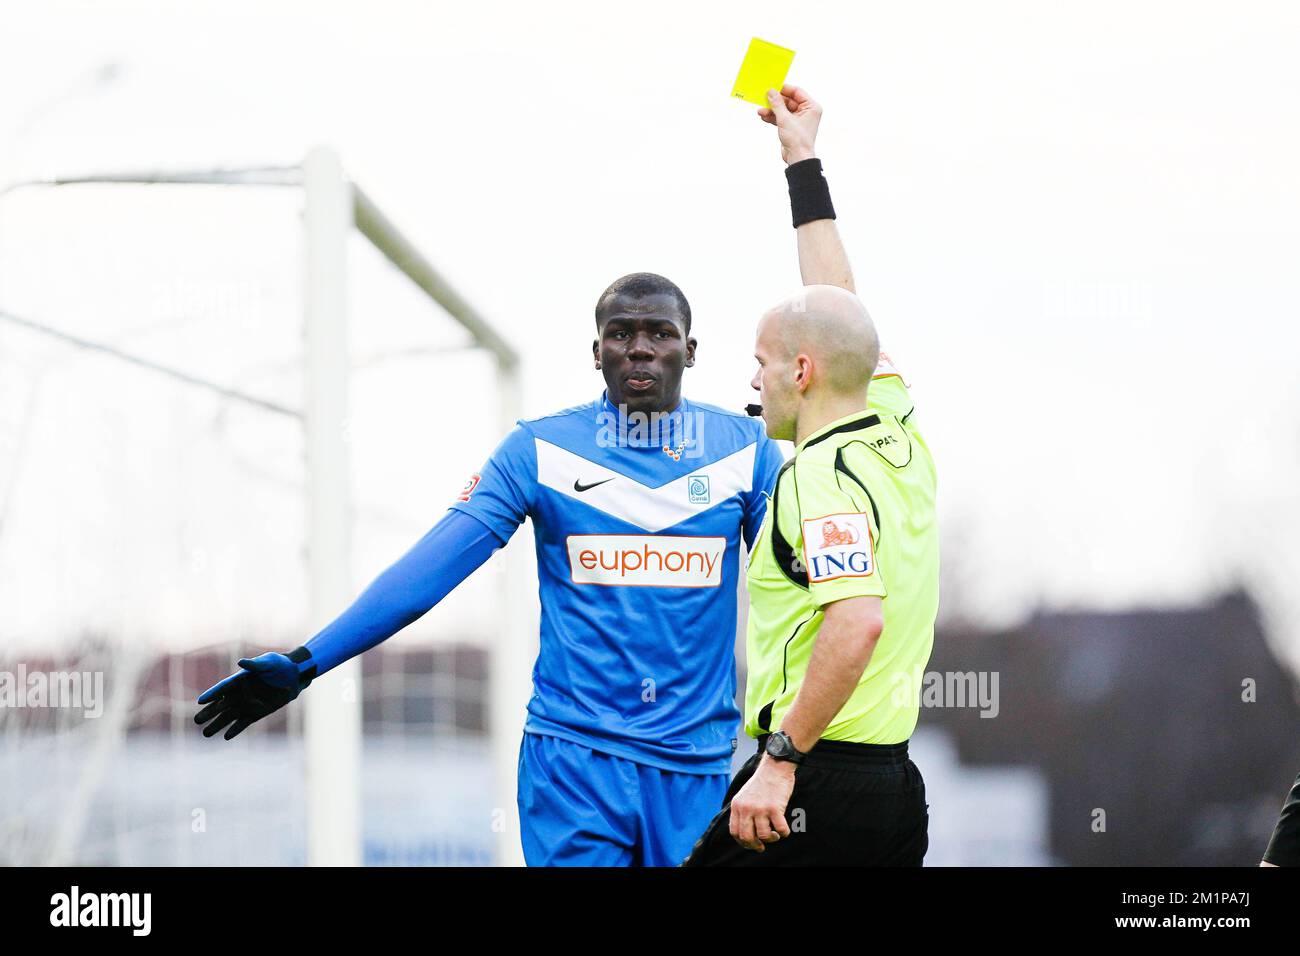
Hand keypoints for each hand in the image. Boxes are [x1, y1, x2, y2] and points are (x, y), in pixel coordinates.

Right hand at [194, 648, 314, 739]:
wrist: (293, 675)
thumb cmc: (278, 665)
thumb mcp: (268, 662)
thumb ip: (255, 664)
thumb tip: (241, 662)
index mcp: (239, 680)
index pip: (222, 688)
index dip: (212, 694)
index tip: (200, 701)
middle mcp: (239, 693)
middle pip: (221, 705)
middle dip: (209, 713)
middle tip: (197, 721)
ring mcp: (247, 704)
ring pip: (228, 716)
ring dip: (218, 725)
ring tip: (205, 734)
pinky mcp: (256, 713)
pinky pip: (243, 722)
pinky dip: (235, 729)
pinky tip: (226, 736)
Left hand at [729, 756, 795, 851]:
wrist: (774, 767)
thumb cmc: (762, 783)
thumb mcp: (744, 796)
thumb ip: (742, 811)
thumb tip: (745, 833)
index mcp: (737, 805)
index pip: (734, 832)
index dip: (743, 842)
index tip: (752, 844)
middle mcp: (746, 808)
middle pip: (747, 837)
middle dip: (755, 845)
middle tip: (762, 846)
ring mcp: (760, 808)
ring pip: (764, 835)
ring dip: (771, 839)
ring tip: (775, 835)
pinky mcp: (775, 808)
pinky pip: (780, 829)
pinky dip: (784, 833)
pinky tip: (784, 830)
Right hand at [757, 84, 821, 165]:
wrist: (797, 158)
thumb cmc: (797, 139)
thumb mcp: (785, 119)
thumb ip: (777, 104)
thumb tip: (771, 91)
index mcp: (811, 107)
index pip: (797, 92)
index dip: (784, 89)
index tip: (772, 87)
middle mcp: (807, 111)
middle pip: (788, 101)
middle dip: (775, 102)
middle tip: (763, 98)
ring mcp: (798, 119)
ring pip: (783, 110)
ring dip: (771, 110)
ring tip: (760, 111)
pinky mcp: (791, 126)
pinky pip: (781, 118)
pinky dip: (773, 117)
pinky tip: (763, 117)